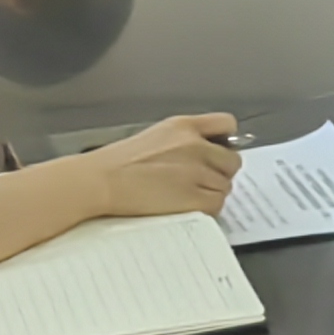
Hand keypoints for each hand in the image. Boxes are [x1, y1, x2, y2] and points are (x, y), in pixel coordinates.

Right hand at [80, 114, 242, 219]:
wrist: (101, 180)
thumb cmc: (118, 162)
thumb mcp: (155, 136)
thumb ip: (184, 140)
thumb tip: (206, 152)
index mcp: (184, 126)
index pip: (227, 124)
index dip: (225, 142)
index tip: (219, 152)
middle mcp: (196, 145)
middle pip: (232, 161)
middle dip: (220, 172)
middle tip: (200, 182)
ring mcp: (197, 171)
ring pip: (225, 186)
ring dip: (212, 193)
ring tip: (188, 197)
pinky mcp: (194, 197)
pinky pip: (216, 205)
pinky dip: (207, 209)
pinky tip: (187, 208)